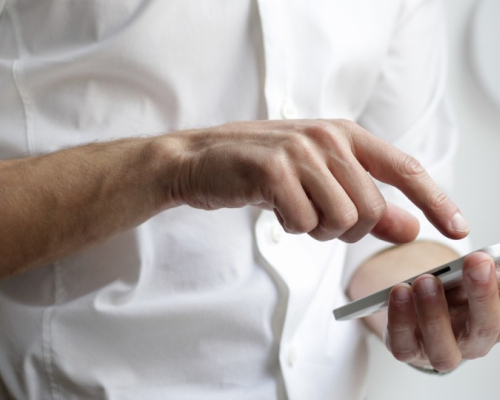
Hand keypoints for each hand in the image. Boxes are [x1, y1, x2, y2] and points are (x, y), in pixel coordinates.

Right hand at [168, 119, 467, 242]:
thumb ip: (367, 203)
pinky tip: (274, 207)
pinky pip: (304, 222)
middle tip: (316, 216)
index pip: (404, 169)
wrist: (201, 160)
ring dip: (317, 229)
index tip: (457, 228)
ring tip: (293, 208)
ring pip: (341, 219)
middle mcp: (327, 138)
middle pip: (371, 209)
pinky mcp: (272, 170)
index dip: (435, 200)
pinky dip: (291, 227)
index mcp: (344, 134)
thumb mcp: (320, 181)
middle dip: (348, 228)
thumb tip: (411, 228)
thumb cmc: (262, 170)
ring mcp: (300, 152)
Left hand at [385, 251, 499, 370]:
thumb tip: (490, 256)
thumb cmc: (449, 290)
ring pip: (442, 346)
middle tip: (474, 262)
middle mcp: (472, 343)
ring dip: (434, 312)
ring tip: (425, 280)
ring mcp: (439, 351)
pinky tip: (399, 291)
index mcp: (494, 322)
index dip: (498, 289)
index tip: (494, 261)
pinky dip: (400, 317)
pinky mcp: (407, 351)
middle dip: (481, 295)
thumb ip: (481, 270)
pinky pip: (402, 342)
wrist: (415, 305)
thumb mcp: (467, 277)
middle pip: (484, 329)